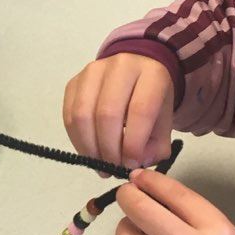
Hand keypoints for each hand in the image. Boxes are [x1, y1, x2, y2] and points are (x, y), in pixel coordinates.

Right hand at [63, 53, 173, 170]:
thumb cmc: (152, 101)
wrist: (135, 73)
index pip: (140, 110)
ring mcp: (93, 71)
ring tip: (100, 165)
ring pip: (83, 115)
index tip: (130, 165)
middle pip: (107, 113)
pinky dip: (77, 141)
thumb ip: (155, 147)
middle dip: (109, 149)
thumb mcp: (164, 123)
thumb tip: (133, 164)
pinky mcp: (74, 82)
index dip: (133, 143)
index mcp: (151, 74)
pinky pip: (69, 116)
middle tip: (113, 169)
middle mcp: (121, 65)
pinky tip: (90, 152)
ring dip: (90, 148)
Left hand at [115, 168, 234, 234]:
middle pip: (141, 211)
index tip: (139, 177)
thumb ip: (192, 216)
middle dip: (127, 196)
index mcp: (216, 231)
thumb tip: (153, 194)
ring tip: (137, 228)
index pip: (173, 194)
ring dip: (126, 227)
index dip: (150, 180)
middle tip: (127, 195)